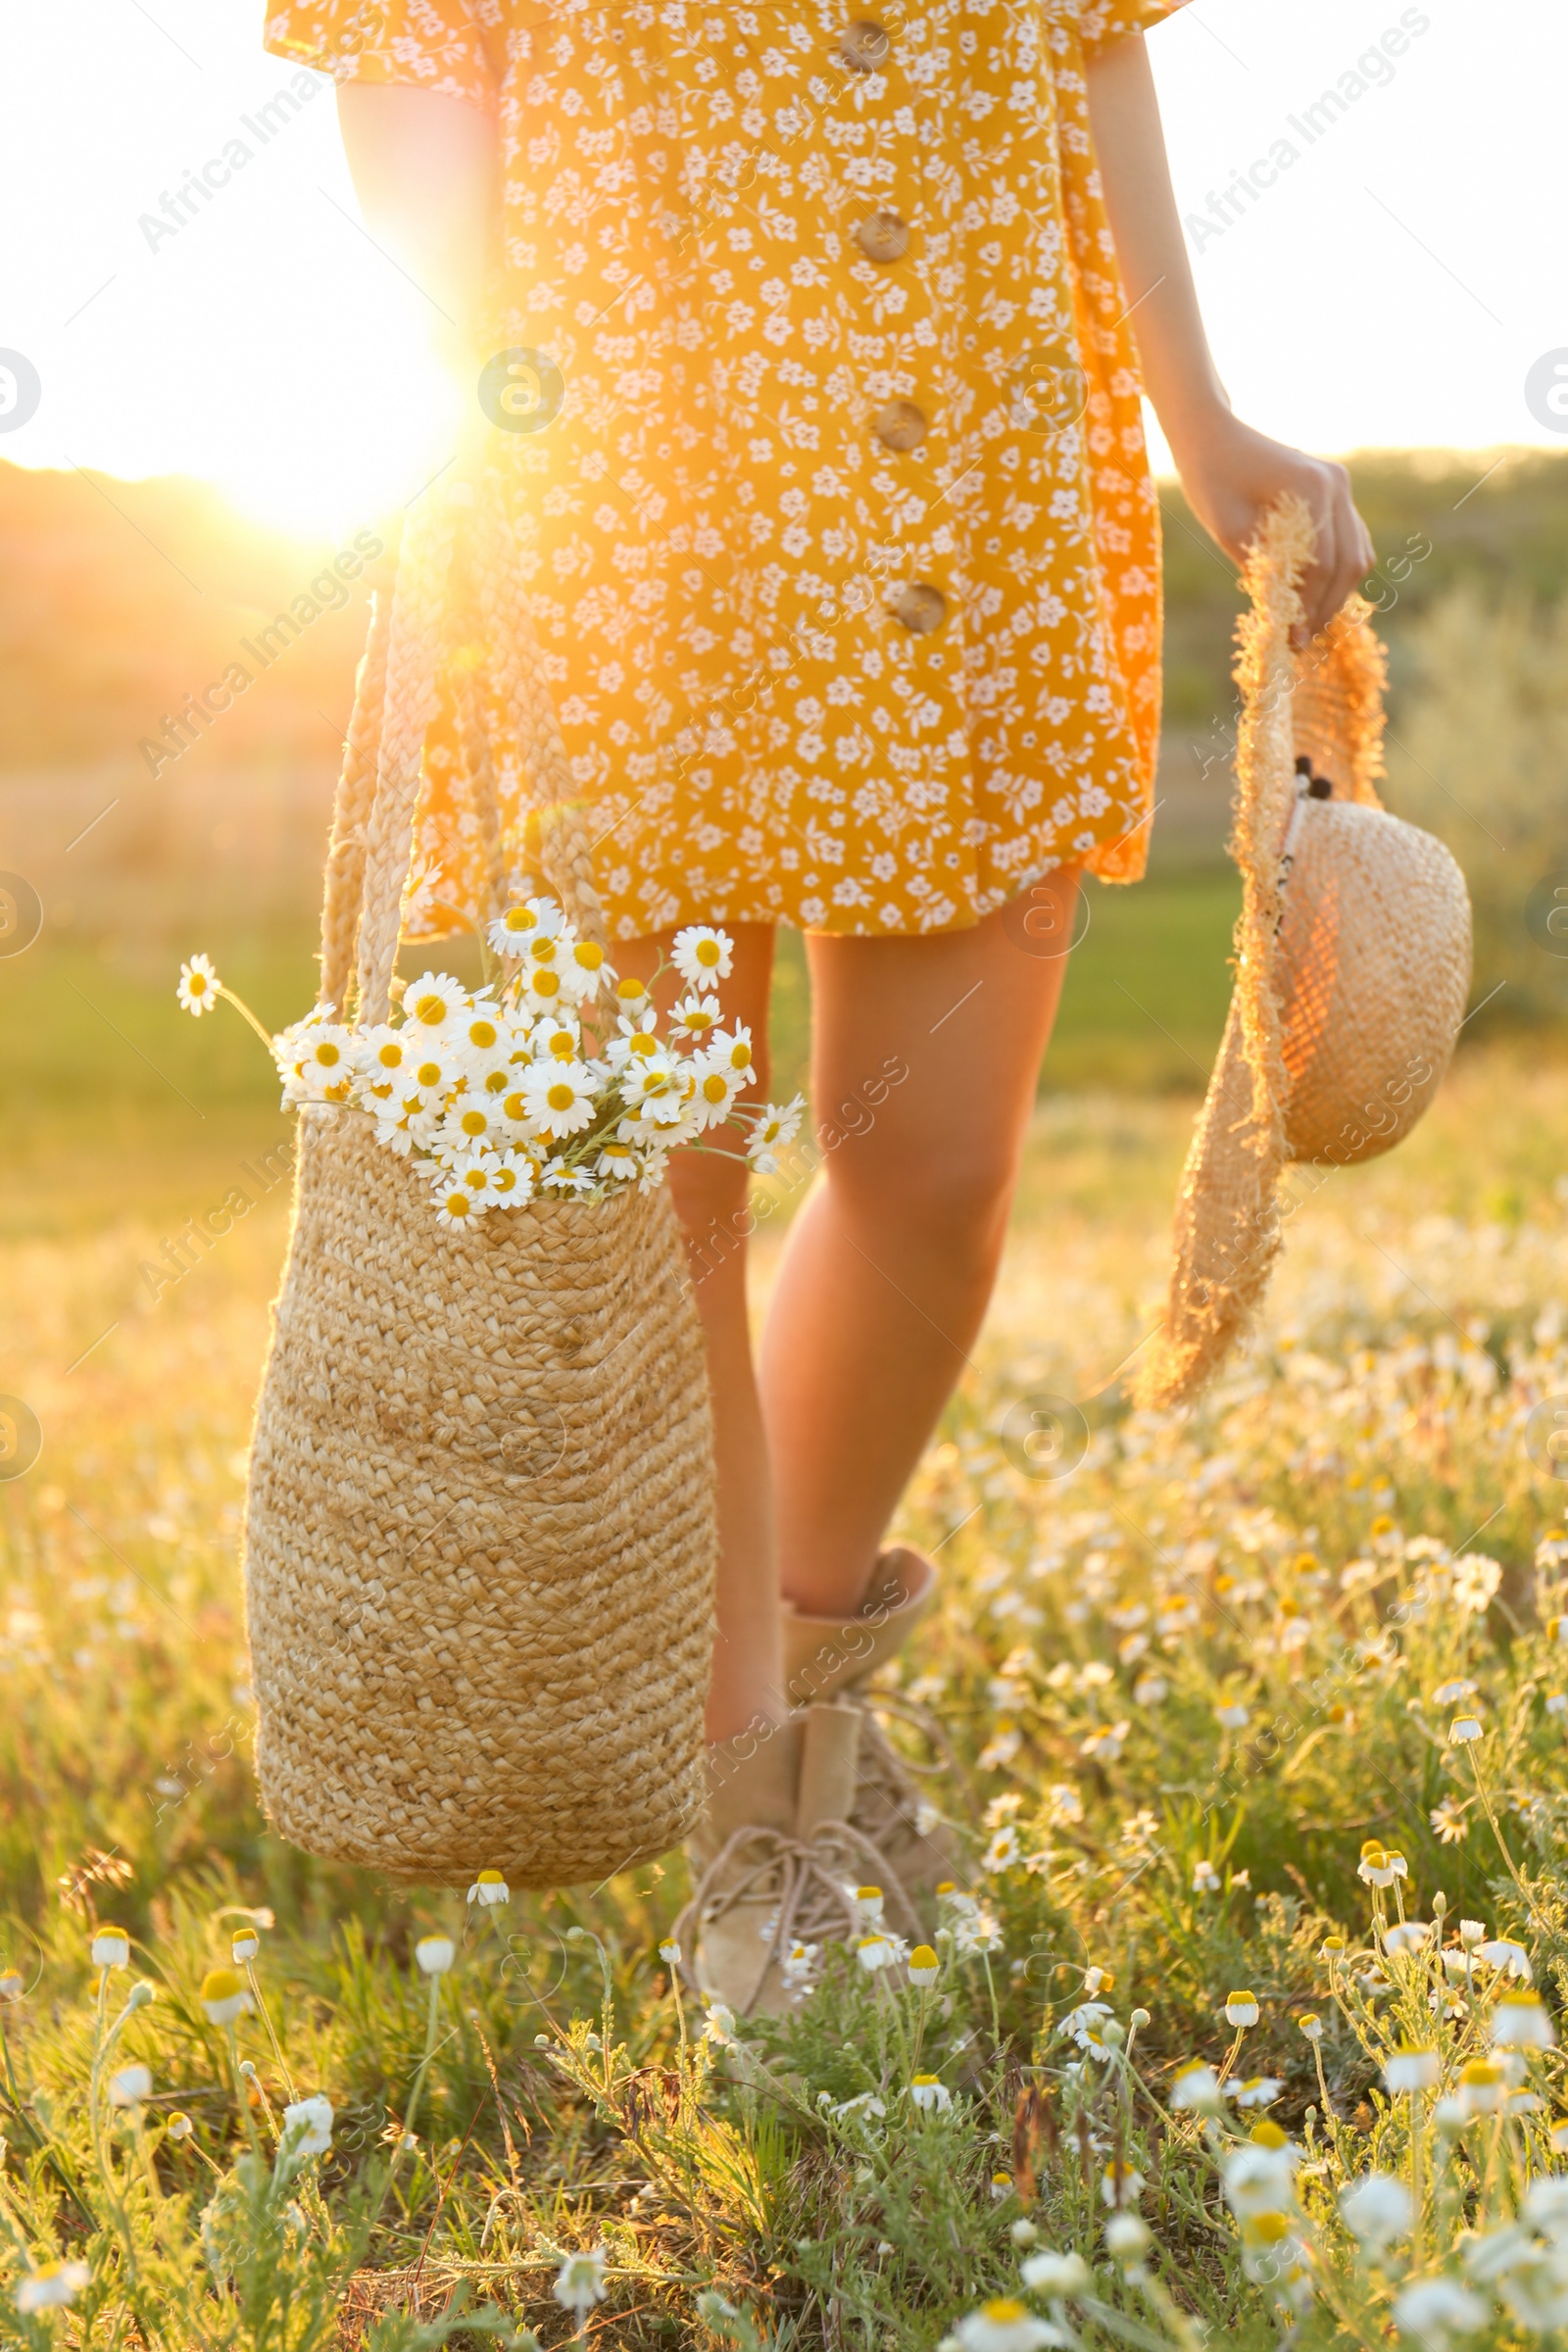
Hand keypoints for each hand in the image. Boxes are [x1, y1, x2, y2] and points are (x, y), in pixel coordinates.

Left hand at [1172, 412, 1375, 643]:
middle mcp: (1336, 483)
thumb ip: (1264, 570)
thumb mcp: (1231, 532)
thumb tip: (1287, 618)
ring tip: (1308, 625)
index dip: (1309, 607)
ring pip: (1357, 552)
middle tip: (1302, 640)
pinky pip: (1349, 539)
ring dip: (1337, 593)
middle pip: (1348, 561)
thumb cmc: (1212, 481)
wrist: (1213, 437)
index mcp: (1313, 488)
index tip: (1293, 640)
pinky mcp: (1334, 491)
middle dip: (1327, 607)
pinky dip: (1337, 572)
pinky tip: (1313, 598)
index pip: (1322, 564)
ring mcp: (1340, 484)